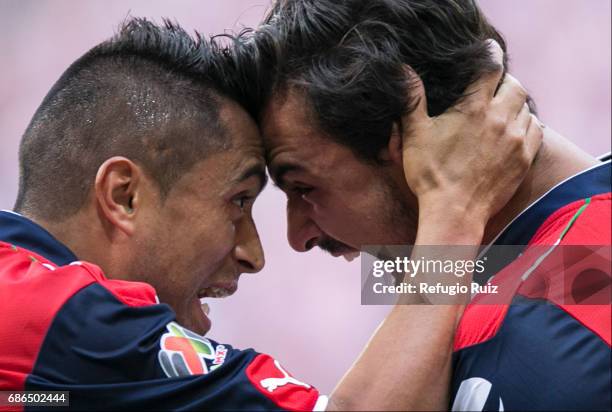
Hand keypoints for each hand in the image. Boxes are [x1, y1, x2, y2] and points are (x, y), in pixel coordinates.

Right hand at [401, 40, 542, 225]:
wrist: (454, 212)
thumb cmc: (430, 174)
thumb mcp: (414, 134)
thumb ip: (412, 99)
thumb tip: (405, 71)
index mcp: (474, 108)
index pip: (491, 67)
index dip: (489, 55)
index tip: (488, 51)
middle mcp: (500, 119)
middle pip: (515, 85)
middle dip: (505, 82)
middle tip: (492, 88)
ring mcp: (516, 139)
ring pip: (526, 108)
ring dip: (515, 104)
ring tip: (501, 111)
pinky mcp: (524, 159)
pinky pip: (536, 130)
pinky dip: (527, 125)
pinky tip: (513, 131)